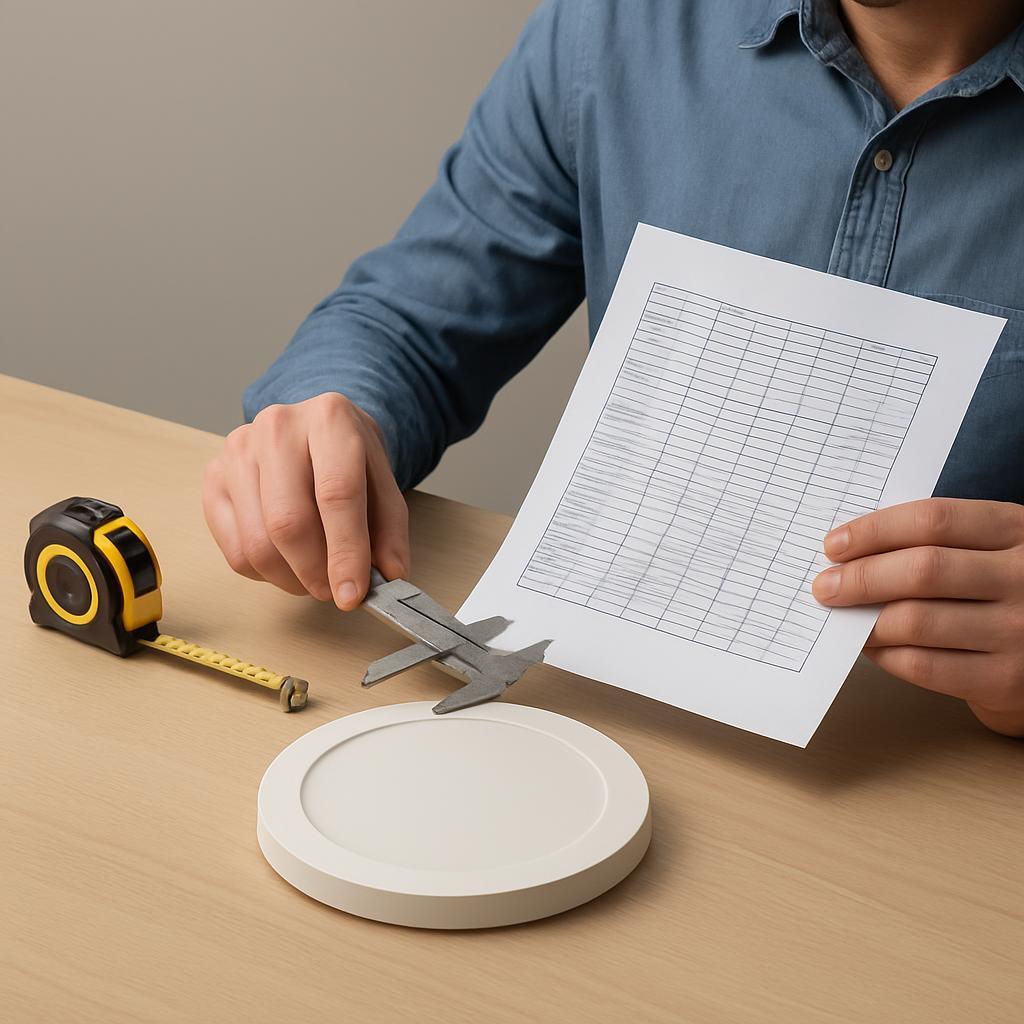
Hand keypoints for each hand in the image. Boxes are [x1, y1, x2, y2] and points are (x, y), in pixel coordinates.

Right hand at [201, 393, 408, 609]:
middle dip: (315, 573)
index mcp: (330, 420)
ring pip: (258, 544)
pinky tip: (288, 563)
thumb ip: (389, 533)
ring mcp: (237, 451)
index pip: (337, 494)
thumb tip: (388, 578)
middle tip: (335, 592)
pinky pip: (235, 551)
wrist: (315, 430)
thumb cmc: (350, 460)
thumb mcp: (384, 487)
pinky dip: (266, 574)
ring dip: (292, 579)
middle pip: (289, 523)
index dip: (346, 551)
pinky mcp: (213, 478)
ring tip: (315, 578)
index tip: (352, 595)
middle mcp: (277, 428)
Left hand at [811, 497, 1023, 737]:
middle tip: (826, 586)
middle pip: (922, 570)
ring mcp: (1019, 631)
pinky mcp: (1006, 680)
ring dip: (868, 621)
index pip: (934, 520)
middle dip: (862, 578)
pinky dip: (886, 655)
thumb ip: (939, 543)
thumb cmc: (1007, 591)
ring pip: (917, 621)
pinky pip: (924, 664)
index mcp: (1018, 531)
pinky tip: (873, 646)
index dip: (875, 530)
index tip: (834, 545)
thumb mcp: (993, 550)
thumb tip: (850, 552)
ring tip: (845, 617)